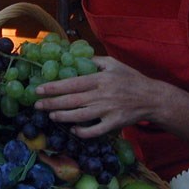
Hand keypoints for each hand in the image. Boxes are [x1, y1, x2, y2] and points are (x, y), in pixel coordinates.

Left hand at [34, 56, 160, 138]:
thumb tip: (75, 57)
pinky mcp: (115, 123)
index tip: (39, 89)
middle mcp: (102, 94)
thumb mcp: (113, 63)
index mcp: (100, 78)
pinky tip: (73, 129)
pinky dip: (83, 131)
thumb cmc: (131, 79)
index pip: (72, 83)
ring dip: (63, 116)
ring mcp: (108, 110)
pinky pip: (96, 130)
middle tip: (37, 105)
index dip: (54, 87)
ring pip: (80, 116)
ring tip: (50, 115)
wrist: (152, 97)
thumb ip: (94, 60)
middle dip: (52, 103)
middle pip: (72, 100)